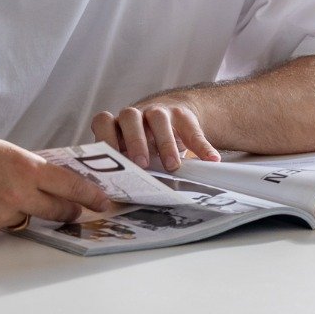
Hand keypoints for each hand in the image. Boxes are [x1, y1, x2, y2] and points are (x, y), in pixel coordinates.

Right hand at [0, 123, 117, 238]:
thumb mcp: (4, 153)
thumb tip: (54, 186)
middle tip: (74, 212)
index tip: (105, 203)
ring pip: (23, 219)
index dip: (92, 197)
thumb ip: (29, 171)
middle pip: (58, 211)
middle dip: (68, 213)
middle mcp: (16, 194)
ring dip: (18, 211)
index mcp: (26, 168)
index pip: (71, 186)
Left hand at [92, 96, 221, 172]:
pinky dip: (202, 147)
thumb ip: (120, 167)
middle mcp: (135, 116)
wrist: (174, 116)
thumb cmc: (145, 144)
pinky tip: (211, 160)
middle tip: (141, 164)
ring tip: (173, 167)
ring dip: (165, 143)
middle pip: (130, 117)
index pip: (103, 122)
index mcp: (116, 125)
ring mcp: (158, 112)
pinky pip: (192, 130)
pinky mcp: (182, 115)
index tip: (110, 161)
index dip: (104, 138)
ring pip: (158, 118)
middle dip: (135, 141)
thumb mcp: (129, 152)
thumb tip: (109, 200)